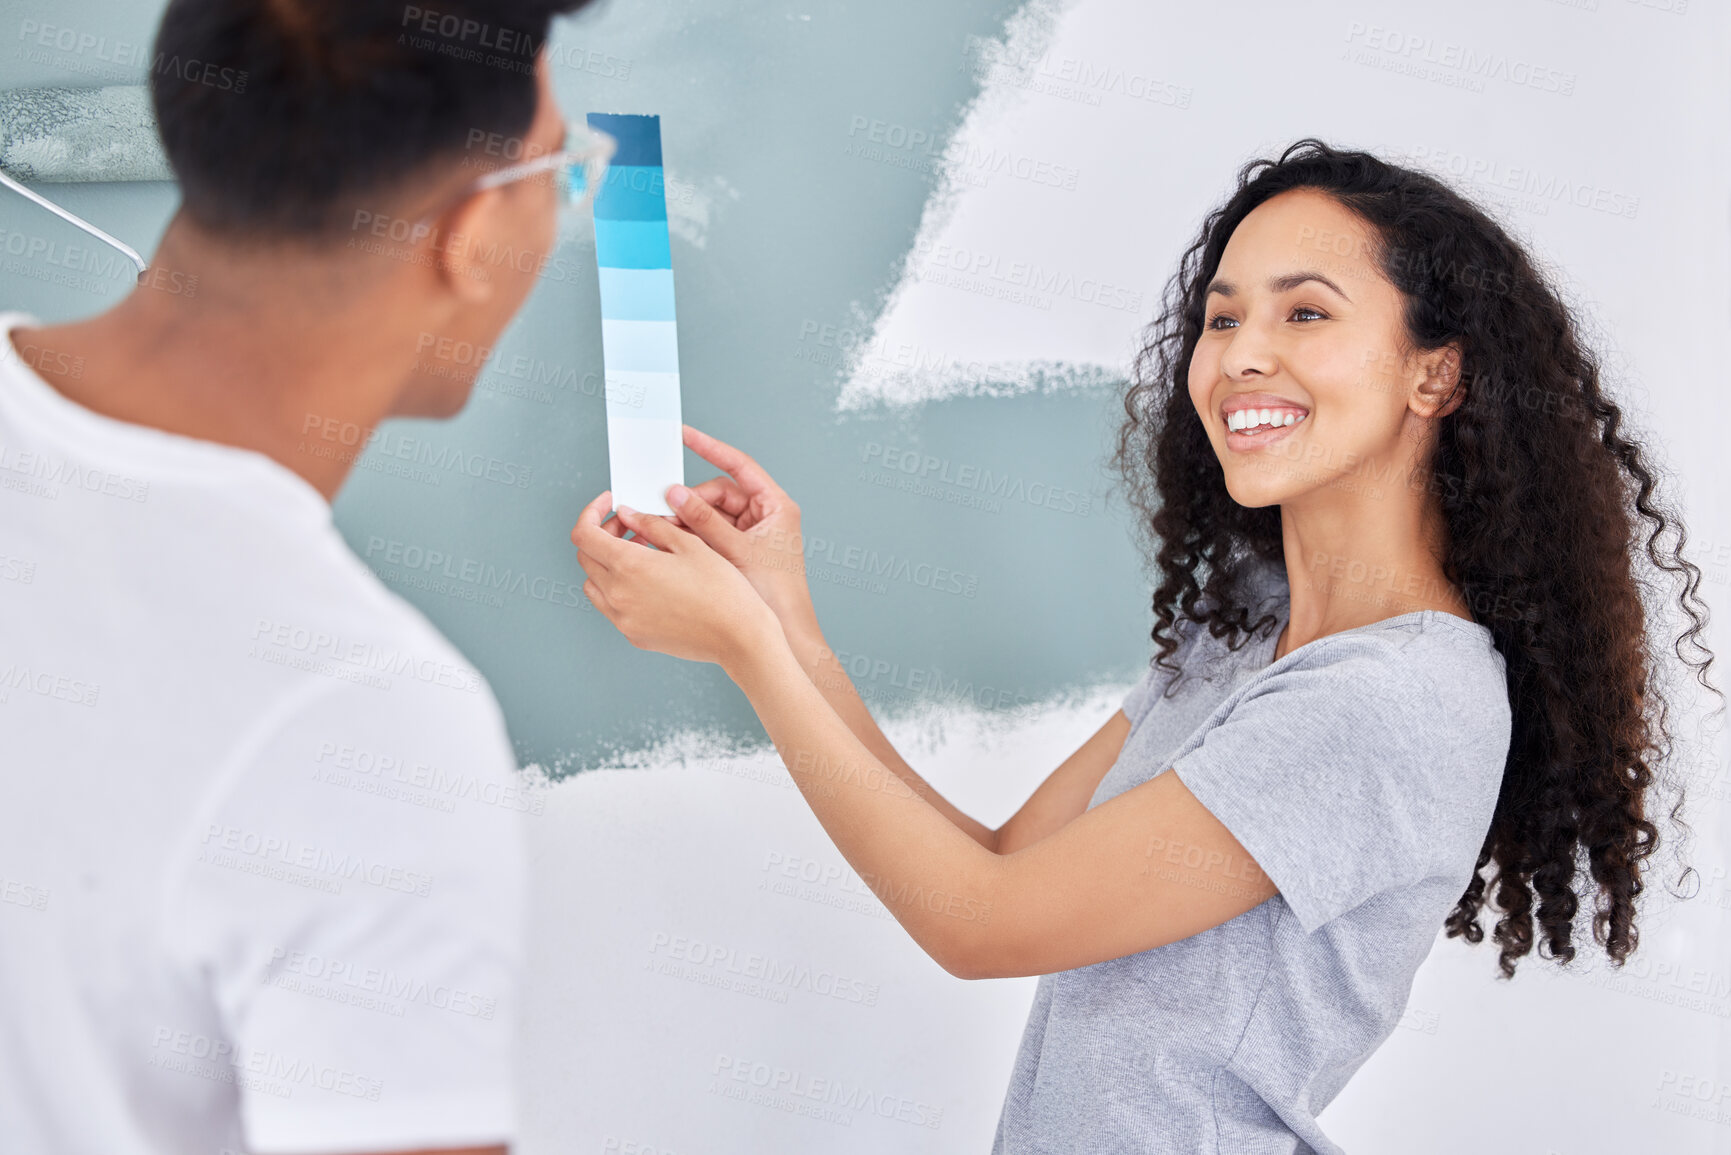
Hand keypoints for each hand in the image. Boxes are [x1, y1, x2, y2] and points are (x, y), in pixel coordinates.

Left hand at [571, 490, 782, 671]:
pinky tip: (648, 580)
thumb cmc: (722, 591)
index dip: (592, 513)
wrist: (738, 637)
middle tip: (631, 525)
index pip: (584, 534)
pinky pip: (611, 607)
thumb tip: (629, 515)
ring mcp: (623, 619)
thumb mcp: (689, 545)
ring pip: (594, 583)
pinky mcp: (634, 635)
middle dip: (603, 534)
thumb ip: (652, 525)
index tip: (609, 505)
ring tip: (641, 553)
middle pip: (586, 557)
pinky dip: (619, 588)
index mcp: (629, 567)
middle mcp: (618, 595)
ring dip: (607, 563)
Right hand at [664, 424, 815, 632]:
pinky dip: (690, 537)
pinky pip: (709, 535)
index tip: (684, 434)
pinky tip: (669, 542)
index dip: (710, 447)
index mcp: (776, 506)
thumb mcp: (736, 551)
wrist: (786, 633)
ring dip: (685, 521)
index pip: (739, 465)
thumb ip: (704, 520)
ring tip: (659, 529)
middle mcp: (764, 516)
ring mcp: (751, 535)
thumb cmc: (775, 594)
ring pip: (710, 515)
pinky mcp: (738, 552)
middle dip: (689, 501)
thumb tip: (675, 494)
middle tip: (660, 509)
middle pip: (718, 494)